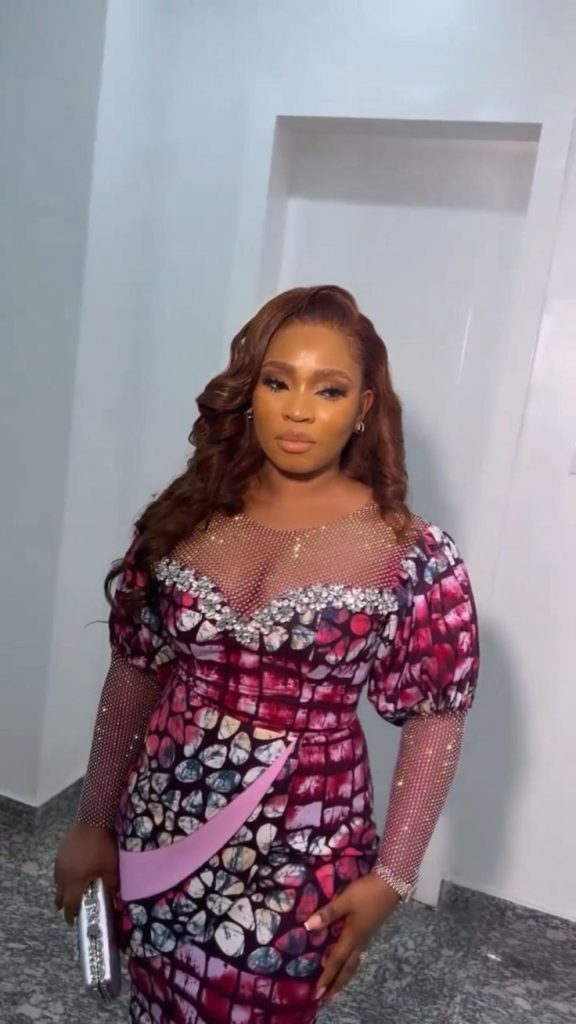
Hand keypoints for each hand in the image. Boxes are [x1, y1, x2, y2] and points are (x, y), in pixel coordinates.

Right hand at [54, 822, 118, 924]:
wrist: (93, 819)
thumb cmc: (103, 846)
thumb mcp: (111, 868)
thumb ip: (112, 885)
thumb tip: (115, 898)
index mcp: (74, 882)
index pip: (68, 905)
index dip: (70, 916)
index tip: (73, 922)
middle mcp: (62, 875)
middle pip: (58, 897)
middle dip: (64, 905)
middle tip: (73, 907)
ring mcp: (59, 862)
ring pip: (57, 882)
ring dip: (63, 889)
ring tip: (74, 889)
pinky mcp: (60, 851)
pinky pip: (58, 869)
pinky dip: (64, 875)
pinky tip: (74, 870)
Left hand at [304, 873, 399, 1001]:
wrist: (391, 884)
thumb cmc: (366, 893)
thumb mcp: (345, 900)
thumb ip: (328, 913)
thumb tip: (307, 927)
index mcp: (352, 936)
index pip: (336, 961)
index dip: (327, 976)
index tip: (318, 993)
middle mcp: (360, 941)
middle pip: (348, 968)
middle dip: (338, 983)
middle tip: (328, 997)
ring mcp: (367, 936)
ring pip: (355, 962)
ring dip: (345, 976)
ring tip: (338, 985)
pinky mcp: (370, 930)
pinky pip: (358, 954)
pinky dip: (351, 964)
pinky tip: (350, 960)